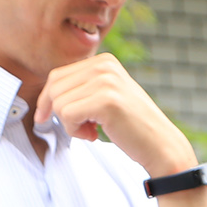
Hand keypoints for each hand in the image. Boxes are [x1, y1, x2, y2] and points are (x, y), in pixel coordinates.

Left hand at [33, 53, 194, 176]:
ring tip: (91, 130)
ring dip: (69, 124)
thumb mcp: (106, 96)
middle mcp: (105, 65)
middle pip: (54, 87)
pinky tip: (93, 135)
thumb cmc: (130, 126)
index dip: (47, 100)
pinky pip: (67, 115)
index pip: (57, 75)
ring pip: (58, 103)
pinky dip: (74, 131)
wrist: (161, 145)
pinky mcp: (106, 101)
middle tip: (81, 128)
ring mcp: (106, 81)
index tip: (46, 117)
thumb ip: (82, 89)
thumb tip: (46, 96)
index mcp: (104, 61)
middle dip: (58, 113)